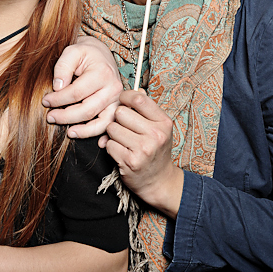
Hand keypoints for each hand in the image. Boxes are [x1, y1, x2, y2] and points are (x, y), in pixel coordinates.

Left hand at [42, 37, 122, 137]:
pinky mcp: (117, 108)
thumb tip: (58, 88)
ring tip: (68, 133)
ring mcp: (117, 100)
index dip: (58, 99)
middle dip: (66, 116)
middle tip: (50, 117)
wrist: (101, 54)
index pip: (76, 93)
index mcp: (102, 73)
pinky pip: (111, 125)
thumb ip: (62, 67)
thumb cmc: (85, 53)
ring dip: (84, 131)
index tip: (45, 101)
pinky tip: (98, 143)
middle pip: (87, 110)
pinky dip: (104, 135)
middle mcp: (113, 88)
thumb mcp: (71, 51)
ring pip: (101, 122)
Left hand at [104, 89, 182, 218]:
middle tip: (125, 128)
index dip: (125, 97)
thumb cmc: (156, 150)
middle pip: (120, 112)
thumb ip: (147, 109)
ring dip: (113, 135)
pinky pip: (108, 145)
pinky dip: (111, 148)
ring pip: (112, 128)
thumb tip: (136, 89)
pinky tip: (121, 152)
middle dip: (118, 119)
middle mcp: (155, 135)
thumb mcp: (159, 128)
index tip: (122, 101)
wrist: (159, 181)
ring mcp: (143, 149)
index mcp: (164, 122)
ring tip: (124, 141)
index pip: (138, 98)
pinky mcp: (130, 162)